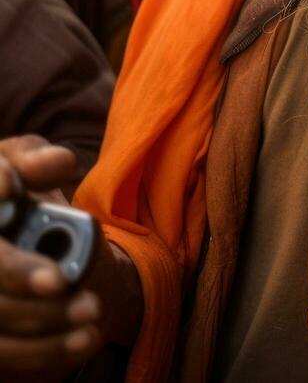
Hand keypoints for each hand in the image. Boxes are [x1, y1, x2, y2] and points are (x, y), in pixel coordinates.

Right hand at [0, 136, 102, 374]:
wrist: (48, 247)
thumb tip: (58, 161)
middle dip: (16, 273)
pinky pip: (3, 355)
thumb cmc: (30, 195)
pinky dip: (45, 350)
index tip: (12, 189)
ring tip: (91, 310)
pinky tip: (82, 340)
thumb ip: (38, 158)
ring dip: (40, 320)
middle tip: (63, 280)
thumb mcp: (34, 167)